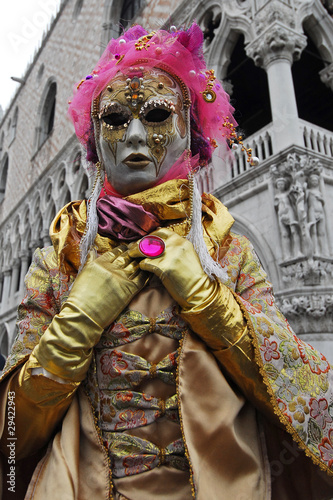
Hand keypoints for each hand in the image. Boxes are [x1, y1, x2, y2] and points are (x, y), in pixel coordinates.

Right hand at [68, 245, 148, 327]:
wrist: (84, 314)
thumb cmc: (80, 295)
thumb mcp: (83, 273)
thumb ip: (90, 260)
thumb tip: (92, 249)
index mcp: (100, 263)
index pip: (115, 252)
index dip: (123, 249)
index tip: (127, 248)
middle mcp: (113, 268)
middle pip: (127, 257)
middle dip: (134, 252)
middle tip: (140, 250)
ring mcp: (122, 278)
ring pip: (136, 266)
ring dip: (141, 261)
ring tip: (145, 258)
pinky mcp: (130, 290)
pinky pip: (142, 278)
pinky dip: (146, 273)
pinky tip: (148, 271)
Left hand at [129, 228, 245, 351]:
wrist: (199, 291)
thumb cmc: (191, 276)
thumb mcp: (186, 255)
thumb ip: (174, 247)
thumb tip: (156, 244)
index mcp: (181, 241)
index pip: (161, 232)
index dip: (150, 236)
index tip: (144, 241)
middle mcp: (176, 245)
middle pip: (151, 239)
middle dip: (139, 243)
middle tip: (131, 248)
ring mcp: (170, 255)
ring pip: (145, 249)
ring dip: (135, 252)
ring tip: (130, 255)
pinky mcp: (164, 267)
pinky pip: (145, 263)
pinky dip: (141, 265)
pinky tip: (142, 268)